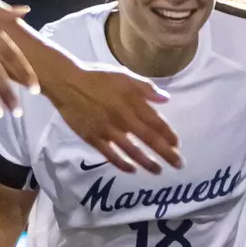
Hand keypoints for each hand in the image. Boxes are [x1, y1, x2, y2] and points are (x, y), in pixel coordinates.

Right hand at [42, 64, 181, 173]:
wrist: (67, 83)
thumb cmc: (97, 77)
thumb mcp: (124, 76)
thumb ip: (145, 87)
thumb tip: (166, 99)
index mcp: (132, 102)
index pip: (156, 122)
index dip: (168, 135)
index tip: (177, 145)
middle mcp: (123, 118)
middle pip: (149, 139)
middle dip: (165, 153)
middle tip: (178, 164)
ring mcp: (108, 130)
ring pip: (132, 150)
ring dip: (147, 162)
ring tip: (158, 170)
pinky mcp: (93, 138)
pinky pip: (110, 154)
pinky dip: (122, 163)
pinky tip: (132, 170)